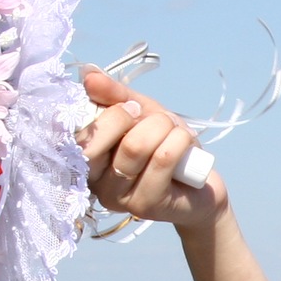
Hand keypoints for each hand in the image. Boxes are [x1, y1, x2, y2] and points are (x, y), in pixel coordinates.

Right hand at [79, 69, 226, 233]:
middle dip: (135, 118)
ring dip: (164, 127)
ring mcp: (117, 198)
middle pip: (97, 142)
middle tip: (159, 120)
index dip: (111, 112)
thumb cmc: (165, 146)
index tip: (134, 108)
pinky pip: (162, 159)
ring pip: (134, 147)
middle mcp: (94, 182)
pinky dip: (180, 140)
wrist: (201, 184)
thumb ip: (114, 95)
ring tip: (176, 132)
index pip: (79, 132)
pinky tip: (187, 145)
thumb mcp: (141, 112)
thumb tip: (88, 74)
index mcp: (85, 158)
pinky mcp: (144, 207)